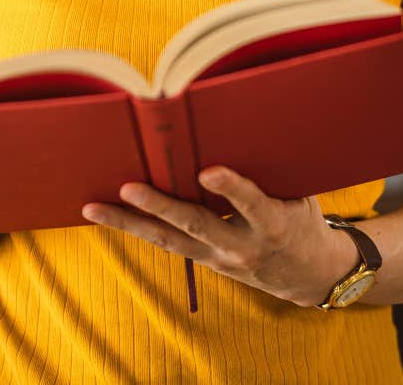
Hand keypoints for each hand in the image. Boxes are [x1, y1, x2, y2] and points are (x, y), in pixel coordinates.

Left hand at [80, 166, 352, 307]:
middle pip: (195, 225)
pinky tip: (106, 215)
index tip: (208, 171)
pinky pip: (167, 244)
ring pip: (169, 240)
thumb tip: (237, 128)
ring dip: (129, 224)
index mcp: (274, 224)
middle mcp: (242, 245)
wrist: (308, 275)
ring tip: (94, 208)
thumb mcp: (300, 196)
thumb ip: (270, 173)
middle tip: (129, 189)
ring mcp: (219, 257)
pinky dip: (136, 229)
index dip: (231, 188)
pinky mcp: (205, 261)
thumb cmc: (302, 219)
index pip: (251, 204)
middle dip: (160, 206)